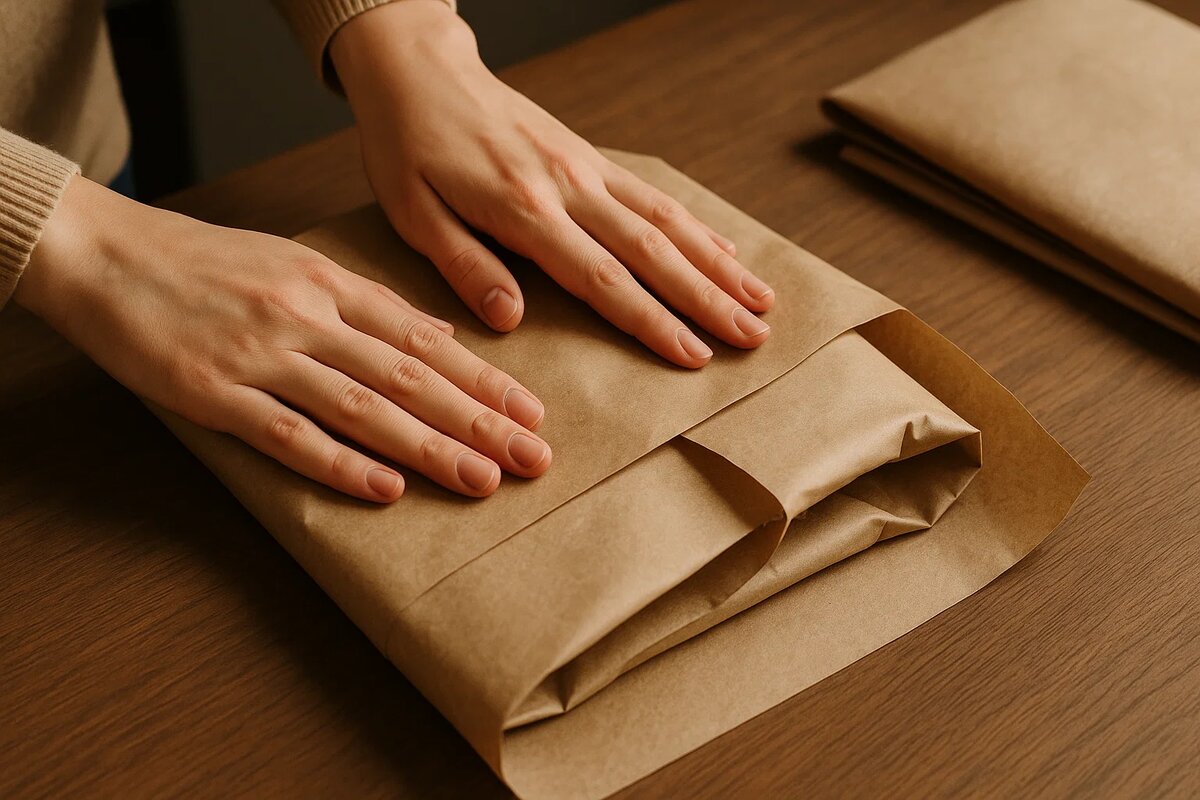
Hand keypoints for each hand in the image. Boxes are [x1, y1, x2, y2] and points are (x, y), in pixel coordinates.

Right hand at [14, 176, 551, 501]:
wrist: (107, 254)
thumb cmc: (207, 263)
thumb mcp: (297, 265)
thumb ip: (369, 303)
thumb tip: (439, 333)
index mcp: (330, 285)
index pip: (426, 340)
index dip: (484, 379)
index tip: (531, 413)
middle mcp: (308, 318)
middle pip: (409, 377)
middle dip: (478, 421)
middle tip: (533, 459)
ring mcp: (262, 356)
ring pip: (362, 408)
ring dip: (428, 447)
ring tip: (482, 480)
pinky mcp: (214, 392)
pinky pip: (286, 434)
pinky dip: (338, 464)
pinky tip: (385, 489)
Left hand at [331, 1, 773, 368]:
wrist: (420, 70)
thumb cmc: (407, 146)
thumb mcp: (412, 212)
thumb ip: (464, 265)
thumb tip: (511, 319)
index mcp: (522, 209)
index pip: (601, 277)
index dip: (652, 320)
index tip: (694, 356)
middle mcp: (568, 186)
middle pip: (653, 249)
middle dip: (707, 298)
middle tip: (754, 337)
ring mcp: (586, 168)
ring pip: (667, 220)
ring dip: (718, 264)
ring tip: (761, 301)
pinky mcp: (590, 157)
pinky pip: (653, 194)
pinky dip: (697, 226)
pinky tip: (727, 252)